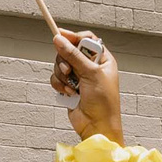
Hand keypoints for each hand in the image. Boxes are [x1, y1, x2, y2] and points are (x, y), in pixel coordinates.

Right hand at [52, 30, 121, 144]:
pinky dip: (60, 86)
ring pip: (60, 65)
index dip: (73, 37)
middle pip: (69, 51)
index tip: (60, 35)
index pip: (86, 40)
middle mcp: (90, 66)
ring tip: (72, 87)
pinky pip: (57, 79)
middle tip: (69, 71)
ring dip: (63, 76)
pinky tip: (69, 94)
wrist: (97, 126)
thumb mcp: (91, 74)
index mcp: (102, 59)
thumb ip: (73, 55)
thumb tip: (59, 39)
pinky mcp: (69, 88)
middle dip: (65, 61)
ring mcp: (79, 77)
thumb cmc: (104, 102)